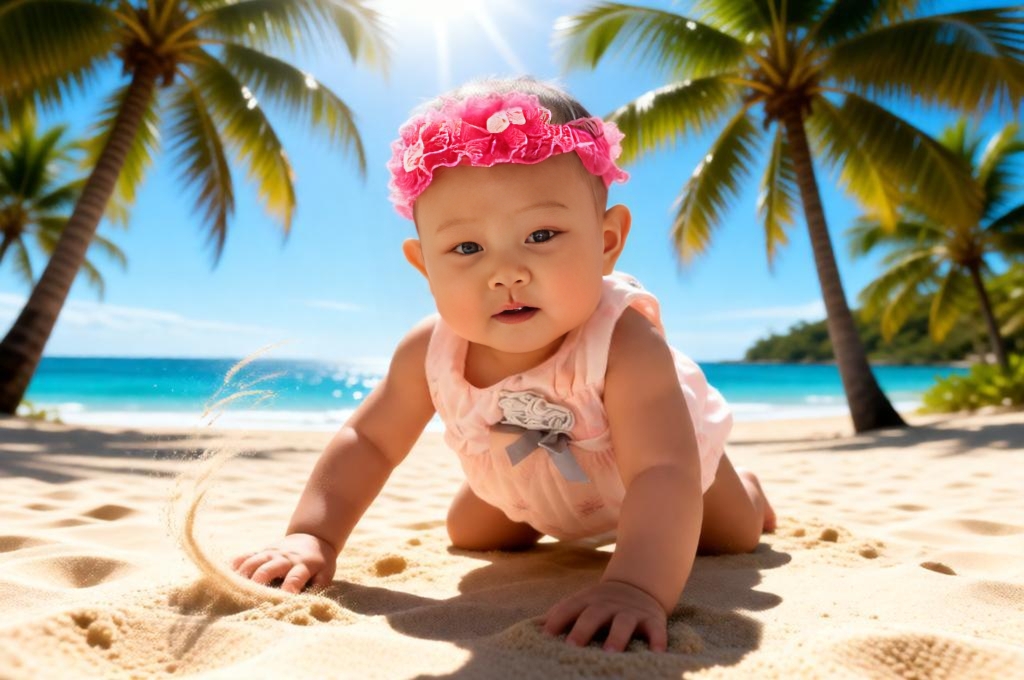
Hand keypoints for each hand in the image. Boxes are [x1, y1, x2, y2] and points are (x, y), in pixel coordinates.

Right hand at [231, 533, 337, 593]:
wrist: (313, 537)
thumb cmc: (319, 563)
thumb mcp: (325, 574)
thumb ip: (316, 587)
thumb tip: (304, 605)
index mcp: (303, 565)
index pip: (295, 578)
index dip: (288, 589)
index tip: (281, 602)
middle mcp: (285, 558)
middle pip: (268, 569)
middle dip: (258, 583)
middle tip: (247, 599)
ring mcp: (271, 553)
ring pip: (253, 562)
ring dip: (242, 575)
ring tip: (230, 590)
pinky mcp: (261, 550)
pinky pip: (244, 556)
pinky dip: (233, 565)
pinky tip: (221, 575)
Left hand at [541, 580, 667, 651]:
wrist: (639, 586)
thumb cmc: (600, 604)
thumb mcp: (581, 603)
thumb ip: (561, 615)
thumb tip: (533, 629)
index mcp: (587, 601)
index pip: (568, 608)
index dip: (557, 619)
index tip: (545, 635)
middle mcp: (608, 605)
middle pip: (593, 615)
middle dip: (582, 629)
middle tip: (572, 646)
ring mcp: (630, 612)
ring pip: (623, 623)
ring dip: (616, 637)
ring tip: (610, 653)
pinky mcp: (652, 620)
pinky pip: (656, 630)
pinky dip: (657, 641)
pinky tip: (656, 653)